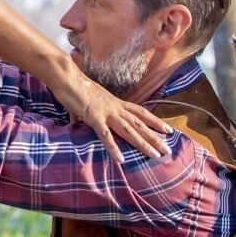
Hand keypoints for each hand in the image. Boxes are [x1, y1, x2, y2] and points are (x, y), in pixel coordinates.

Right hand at [54, 67, 172, 162]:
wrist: (67, 77)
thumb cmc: (74, 87)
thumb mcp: (85, 101)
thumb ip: (84, 113)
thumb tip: (77, 120)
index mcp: (115, 103)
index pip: (140, 113)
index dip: (155, 121)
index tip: (168, 130)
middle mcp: (115, 107)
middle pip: (139, 124)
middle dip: (155, 137)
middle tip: (168, 150)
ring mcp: (106, 112)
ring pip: (129, 130)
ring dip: (143, 143)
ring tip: (155, 155)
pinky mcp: (94, 117)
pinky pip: (105, 135)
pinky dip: (113, 147)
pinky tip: (120, 159)